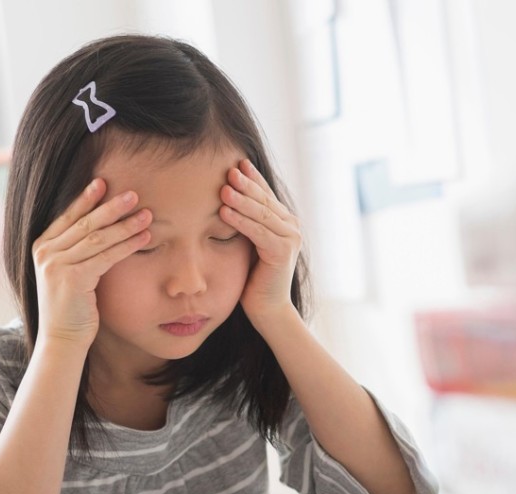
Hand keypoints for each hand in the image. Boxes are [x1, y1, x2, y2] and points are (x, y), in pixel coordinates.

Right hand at [31, 178, 151, 346]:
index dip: (86, 199)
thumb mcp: (69, 273)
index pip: (68, 217)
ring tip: (146, 214)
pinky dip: (127, 246)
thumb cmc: (71, 307)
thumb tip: (102, 229)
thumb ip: (77, 251)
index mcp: (42, 247)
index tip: (103, 182)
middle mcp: (46, 253)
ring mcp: (56, 265)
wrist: (62, 339)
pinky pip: (105, 256)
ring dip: (125, 225)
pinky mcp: (72, 278)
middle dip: (111, 207)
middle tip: (133, 194)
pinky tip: (144, 238)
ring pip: (97, 238)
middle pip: (85, 223)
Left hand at [219, 159, 301, 326]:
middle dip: (245, 184)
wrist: (267, 308)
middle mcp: (291, 226)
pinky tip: (224, 212)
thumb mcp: (249, 242)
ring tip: (223, 188)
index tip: (236, 162)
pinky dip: (240, 221)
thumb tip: (226, 197)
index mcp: (284, 221)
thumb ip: (246, 222)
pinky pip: (258, 232)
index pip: (266, 194)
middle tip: (228, 170)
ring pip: (261, 213)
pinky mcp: (283, 252)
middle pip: (264, 200)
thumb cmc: (253, 277)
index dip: (252, 178)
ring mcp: (290, 238)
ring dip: (241, 199)